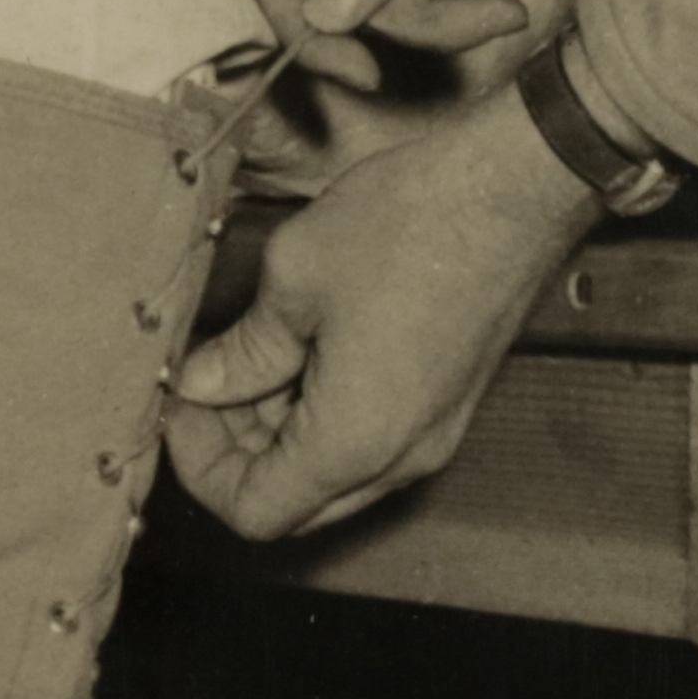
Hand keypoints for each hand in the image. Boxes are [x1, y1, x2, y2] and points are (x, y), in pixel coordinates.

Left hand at [163, 86, 600, 540]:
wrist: (514, 187)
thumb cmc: (413, 224)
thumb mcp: (296, 279)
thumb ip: (242, 351)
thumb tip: (201, 385)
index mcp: (353, 441)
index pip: (254, 511)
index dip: (200, 467)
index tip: (183, 407)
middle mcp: (400, 457)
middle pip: (294, 504)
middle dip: (235, 452)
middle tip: (203, 384)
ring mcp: (432, 433)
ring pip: (331, 474)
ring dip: (278, 432)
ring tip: (247, 354)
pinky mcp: (447, 403)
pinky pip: (370, 440)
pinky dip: (321, 413)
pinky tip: (298, 347)